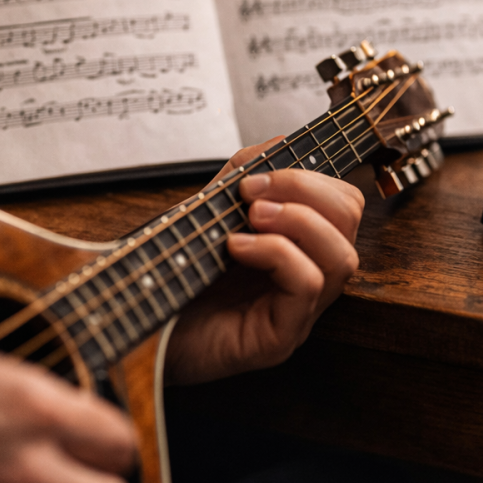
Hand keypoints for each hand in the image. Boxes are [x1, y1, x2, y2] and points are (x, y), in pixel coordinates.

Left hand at [164, 139, 363, 385]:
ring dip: (298, 221)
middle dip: (307, 190)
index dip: (309, 177)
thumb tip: (280, 143)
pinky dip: (276, 253)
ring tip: (250, 216)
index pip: (342, 202)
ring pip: (343, 257)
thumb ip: (242, 176)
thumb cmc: (170, 276)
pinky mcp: (279, 339)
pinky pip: (308, 286)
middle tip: (252, 193)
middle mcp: (306, 279)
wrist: (130, 325)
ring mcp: (297, 313)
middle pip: (351, 221)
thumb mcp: (207, 212)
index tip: (254, 177)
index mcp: (297, 246)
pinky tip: (237, 247)